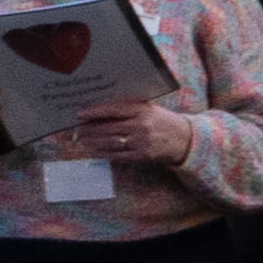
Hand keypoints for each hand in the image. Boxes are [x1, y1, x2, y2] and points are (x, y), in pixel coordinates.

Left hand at [45, 97, 197, 171]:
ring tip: (82, 140)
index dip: (95, 112)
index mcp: (142, 110)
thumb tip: (100, 108)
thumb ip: (128, 106)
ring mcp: (142, 142)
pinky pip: (118, 155)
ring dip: (93, 142)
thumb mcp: (149, 108)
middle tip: (76, 129)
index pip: (113, 110)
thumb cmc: (162, 121)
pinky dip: (104, 153)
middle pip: (108, 128)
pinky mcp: (142, 156)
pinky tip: (94, 151)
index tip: (80, 114)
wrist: (185, 139)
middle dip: (89, 129)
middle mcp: (141, 126)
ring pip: (110, 142)